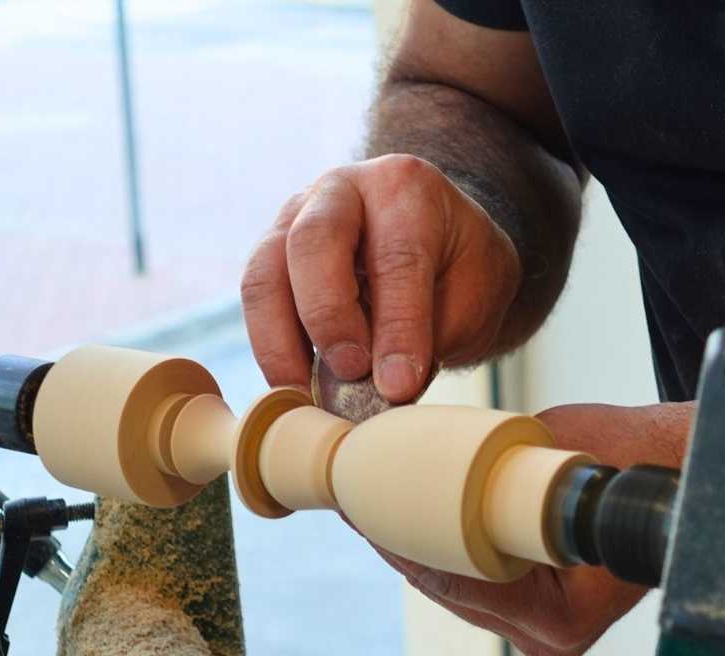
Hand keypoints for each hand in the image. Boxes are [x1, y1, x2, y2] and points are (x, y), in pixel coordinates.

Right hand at [241, 154, 520, 403]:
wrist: (436, 251)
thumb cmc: (456, 276)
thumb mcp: (469, 300)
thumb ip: (426, 340)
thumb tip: (380, 392)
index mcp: (405, 189)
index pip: (397, 257)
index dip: (397, 327)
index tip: (399, 385)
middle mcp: (341, 191)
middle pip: (313, 242)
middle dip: (329, 316)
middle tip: (351, 372)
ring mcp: (294, 219)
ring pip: (265, 274)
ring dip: (281, 343)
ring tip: (306, 397)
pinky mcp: (269, 255)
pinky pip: (255, 302)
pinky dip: (270, 350)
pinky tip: (294, 389)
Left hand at [379, 402, 693, 655]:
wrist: (685, 476)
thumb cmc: (632, 460)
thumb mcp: (555, 454)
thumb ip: (497, 473)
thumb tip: (427, 464)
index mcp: (556, 615)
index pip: (452, 581)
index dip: (399, 546)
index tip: (363, 512)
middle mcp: (550, 639)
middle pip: (447, 593)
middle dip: (400, 549)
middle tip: (358, 507)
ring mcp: (547, 639)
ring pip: (459, 596)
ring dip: (421, 558)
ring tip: (377, 517)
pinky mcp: (544, 627)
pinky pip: (480, 594)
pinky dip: (450, 564)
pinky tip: (417, 533)